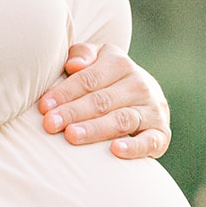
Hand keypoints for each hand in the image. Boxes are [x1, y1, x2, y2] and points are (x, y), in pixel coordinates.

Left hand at [39, 44, 170, 159]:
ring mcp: (152, 110)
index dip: (65, 92)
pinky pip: (149, 141)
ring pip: (122, 120)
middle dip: (74, 112)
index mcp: (121, 64)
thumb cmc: (108, 80)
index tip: (44, 106)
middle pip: (102, 100)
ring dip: (96, 129)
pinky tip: (115, 151)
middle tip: (50, 124)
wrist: (147, 98)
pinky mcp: (161, 134)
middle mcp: (139, 85)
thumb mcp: (97, 60)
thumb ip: (83, 55)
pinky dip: (134, 147)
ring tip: (72, 136)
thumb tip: (73, 65)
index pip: (89, 78)